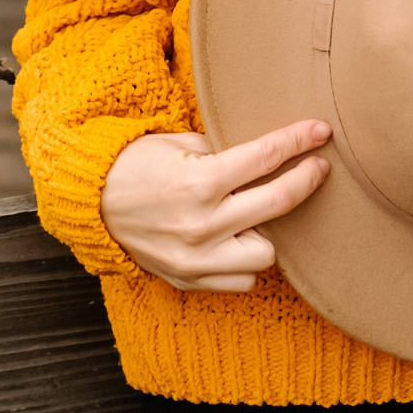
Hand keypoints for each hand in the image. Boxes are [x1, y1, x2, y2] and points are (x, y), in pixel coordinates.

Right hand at [100, 122, 330, 291]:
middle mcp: (202, 224)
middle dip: (307, 178)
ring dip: (268, 231)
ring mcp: (197, 258)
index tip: (321, 132)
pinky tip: (237, 242)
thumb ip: (223, 153)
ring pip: (266, 253)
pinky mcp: (190, 279)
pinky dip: (244, 263)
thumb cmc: (136, 165)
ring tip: (257, 214)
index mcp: (199, 182)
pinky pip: (241, 281)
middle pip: (278, 201)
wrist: (91, 202)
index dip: (299, 140)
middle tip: (318, 166)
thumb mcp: (179, 145)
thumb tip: (269, 153)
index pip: (265, 157)